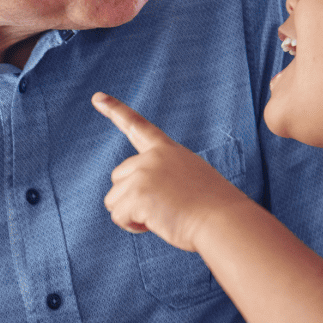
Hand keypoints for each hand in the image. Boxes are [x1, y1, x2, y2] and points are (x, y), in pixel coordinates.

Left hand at [92, 92, 244, 252]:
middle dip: (131, 198)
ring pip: (114, 200)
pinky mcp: (137, 194)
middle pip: (118, 178)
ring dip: (131, 214)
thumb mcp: (191, 180)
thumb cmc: (213, 210)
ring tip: (162, 216)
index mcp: (168, 151)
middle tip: (162, 208)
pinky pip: (118, 217)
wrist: (224, 222)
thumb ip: (163, 177)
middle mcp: (153, 157)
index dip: (115, 110)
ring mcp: (144, 173)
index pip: (138, 126)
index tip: (97, 97)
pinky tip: (156, 224)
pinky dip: (132, 226)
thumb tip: (140, 195)